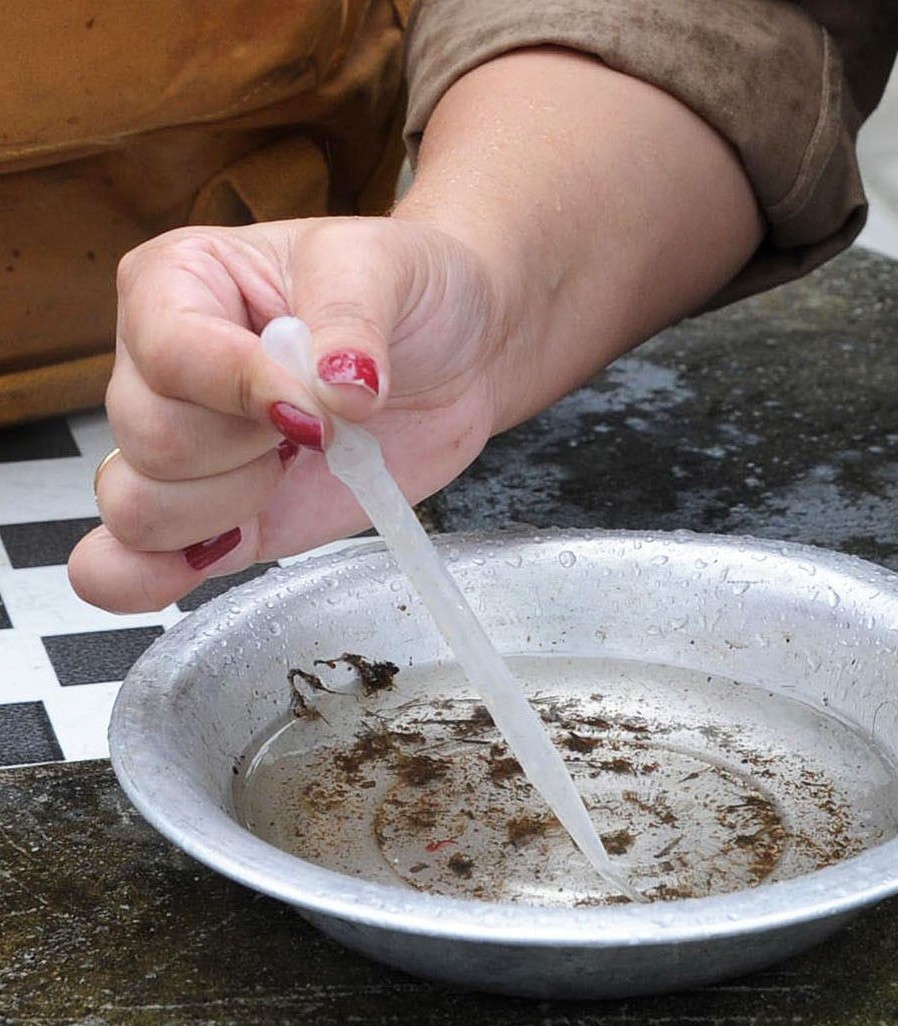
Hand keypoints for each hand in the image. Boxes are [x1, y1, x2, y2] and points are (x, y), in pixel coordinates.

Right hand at [69, 216, 507, 611]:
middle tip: (320, 425)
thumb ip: (349, 321)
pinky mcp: (220, 519)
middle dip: (249, 447)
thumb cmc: (409, 289)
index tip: (319, 406)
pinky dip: (149, 577)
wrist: (462, 353)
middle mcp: (160, 370)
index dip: (243, 389)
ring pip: (137, 508)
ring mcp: (186, 452)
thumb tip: (335, 389)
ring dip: (230, 504)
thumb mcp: (384, 267)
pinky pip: (127, 566)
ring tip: (296, 463)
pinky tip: (214, 551)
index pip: (169, 353)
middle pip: (152, 440)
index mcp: (177, 284)